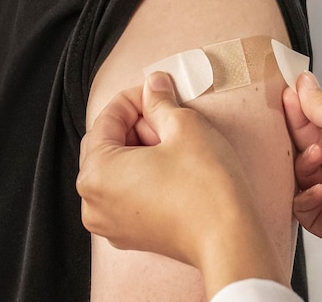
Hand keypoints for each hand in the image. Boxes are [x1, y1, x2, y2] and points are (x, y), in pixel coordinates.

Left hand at [77, 72, 286, 298]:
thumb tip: (154, 84)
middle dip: (136, 125)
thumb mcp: (185, 127)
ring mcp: (110, 224)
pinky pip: (127, 194)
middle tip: (169, 115)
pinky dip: (144, 175)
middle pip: (107, 146)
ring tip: (174, 142)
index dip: (134, 98)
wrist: (229, 238)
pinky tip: (173, 167)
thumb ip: (161, 101)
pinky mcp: (131, 236)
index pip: (106, 120)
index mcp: (96, 173)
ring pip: (117, 171)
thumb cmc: (206, 185)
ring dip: (141, 149)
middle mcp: (93, 202)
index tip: (157, 90)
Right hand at [284, 72, 321, 249]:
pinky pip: (309, 215)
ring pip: (305, 183)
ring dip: (304, 166)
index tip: (288, 98)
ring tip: (316, 155)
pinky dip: (305, 200)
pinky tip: (319, 187)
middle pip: (309, 156)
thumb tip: (303, 85)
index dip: (301, 116)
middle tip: (291, 121)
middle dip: (299, 138)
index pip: (319, 131)